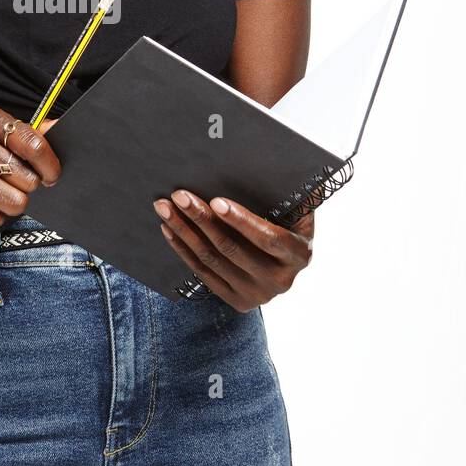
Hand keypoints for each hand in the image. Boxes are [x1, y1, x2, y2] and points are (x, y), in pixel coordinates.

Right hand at [0, 107, 60, 226]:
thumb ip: (32, 134)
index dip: (50, 166)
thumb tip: (58, 126)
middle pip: (29, 180)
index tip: (51, 175)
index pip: (34, 145)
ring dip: (11, 204)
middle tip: (9, 181)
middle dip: (26, 187)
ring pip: (15, 202)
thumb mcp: (3, 138)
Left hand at [152, 190, 313, 310]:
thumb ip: (288, 195)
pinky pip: (203, 273)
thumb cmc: (288, 225)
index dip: (241, 221)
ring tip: (166, 208)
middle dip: (201, 219)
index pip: (268, 238)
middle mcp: (281, 280)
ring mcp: (257, 294)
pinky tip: (170, 229)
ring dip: (184, 231)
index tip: (216, 201)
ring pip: (212, 260)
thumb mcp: (296, 211)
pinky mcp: (237, 301)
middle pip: (231, 248)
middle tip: (179, 196)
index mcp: (299, 254)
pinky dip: (183, 249)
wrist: (284, 262)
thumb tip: (276, 165)